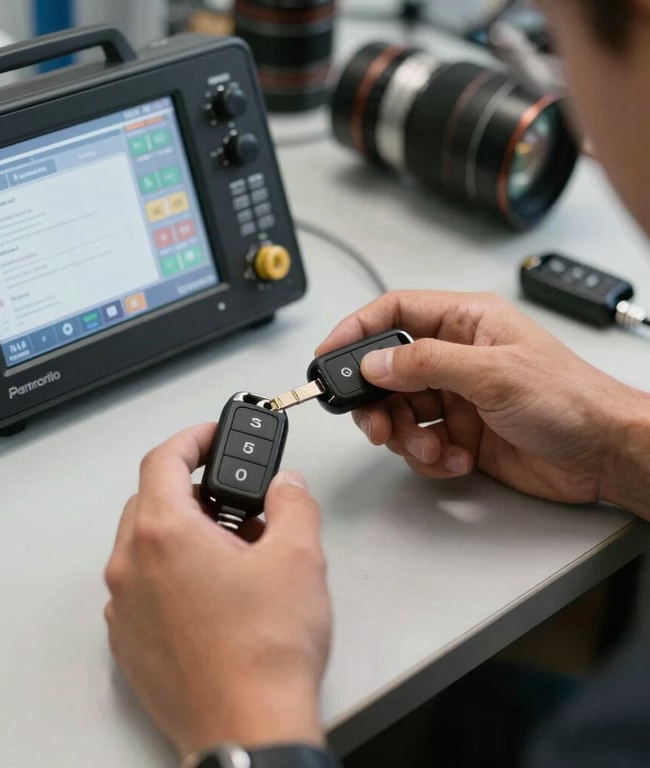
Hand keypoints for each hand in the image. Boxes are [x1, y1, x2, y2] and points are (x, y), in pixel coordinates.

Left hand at [104, 424, 331, 756]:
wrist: (247, 730)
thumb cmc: (263, 656)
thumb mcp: (298, 558)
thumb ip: (292, 503)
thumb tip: (287, 486)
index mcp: (164, 534)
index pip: (163, 459)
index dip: (192, 438)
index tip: (211, 436)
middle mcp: (131, 566)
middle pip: (151, 499)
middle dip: (194, 489)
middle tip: (234, 499)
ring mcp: (125, 606)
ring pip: (145, 543)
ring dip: (184, 531)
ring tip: (233, 549)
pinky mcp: (129, 639)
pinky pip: (142, 583)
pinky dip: (171, 570)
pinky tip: (214, 589)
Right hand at [317, 290, 649, 515]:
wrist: (604, 455)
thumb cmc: (570, 399)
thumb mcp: (493, 374)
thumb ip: (426, 364)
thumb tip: (374, 361)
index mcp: (466, 322)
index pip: (395, 313)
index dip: (357, 330)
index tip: (329, 354)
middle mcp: (457, 357)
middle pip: (388, 370)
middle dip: (377, 401)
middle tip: (376, 424)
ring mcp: (457, 397)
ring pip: (400, 411)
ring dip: (406, 436)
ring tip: (430, 447)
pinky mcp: (460, 432)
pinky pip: (421, 442)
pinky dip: (429, 456)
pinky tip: (456, 458)